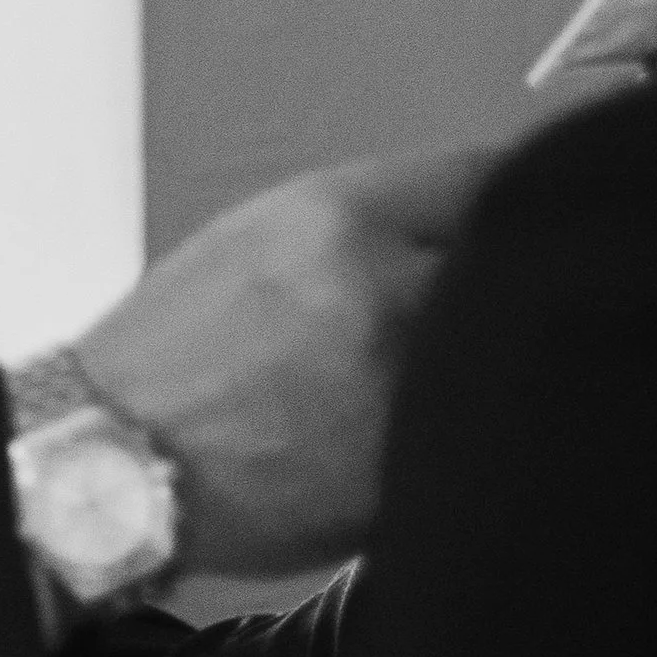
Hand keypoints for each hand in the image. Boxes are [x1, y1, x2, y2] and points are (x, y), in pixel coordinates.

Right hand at [71, 142, 501, 576]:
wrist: (116, 462)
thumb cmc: (178, 350)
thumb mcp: (260, 240)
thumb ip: (371, 221)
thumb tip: (469, 219)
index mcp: (338, 219)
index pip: (484, 177)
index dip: (520, 190)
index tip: (540, 202)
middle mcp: (380, 294)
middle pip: (514, 266)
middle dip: (516, 278)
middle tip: (514, 291)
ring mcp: (399, 392)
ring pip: (500, 355)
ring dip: (495, 360)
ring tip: (469, 368)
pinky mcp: (406, 479)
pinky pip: (475, 437)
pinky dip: (470, 432)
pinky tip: (435, 435)